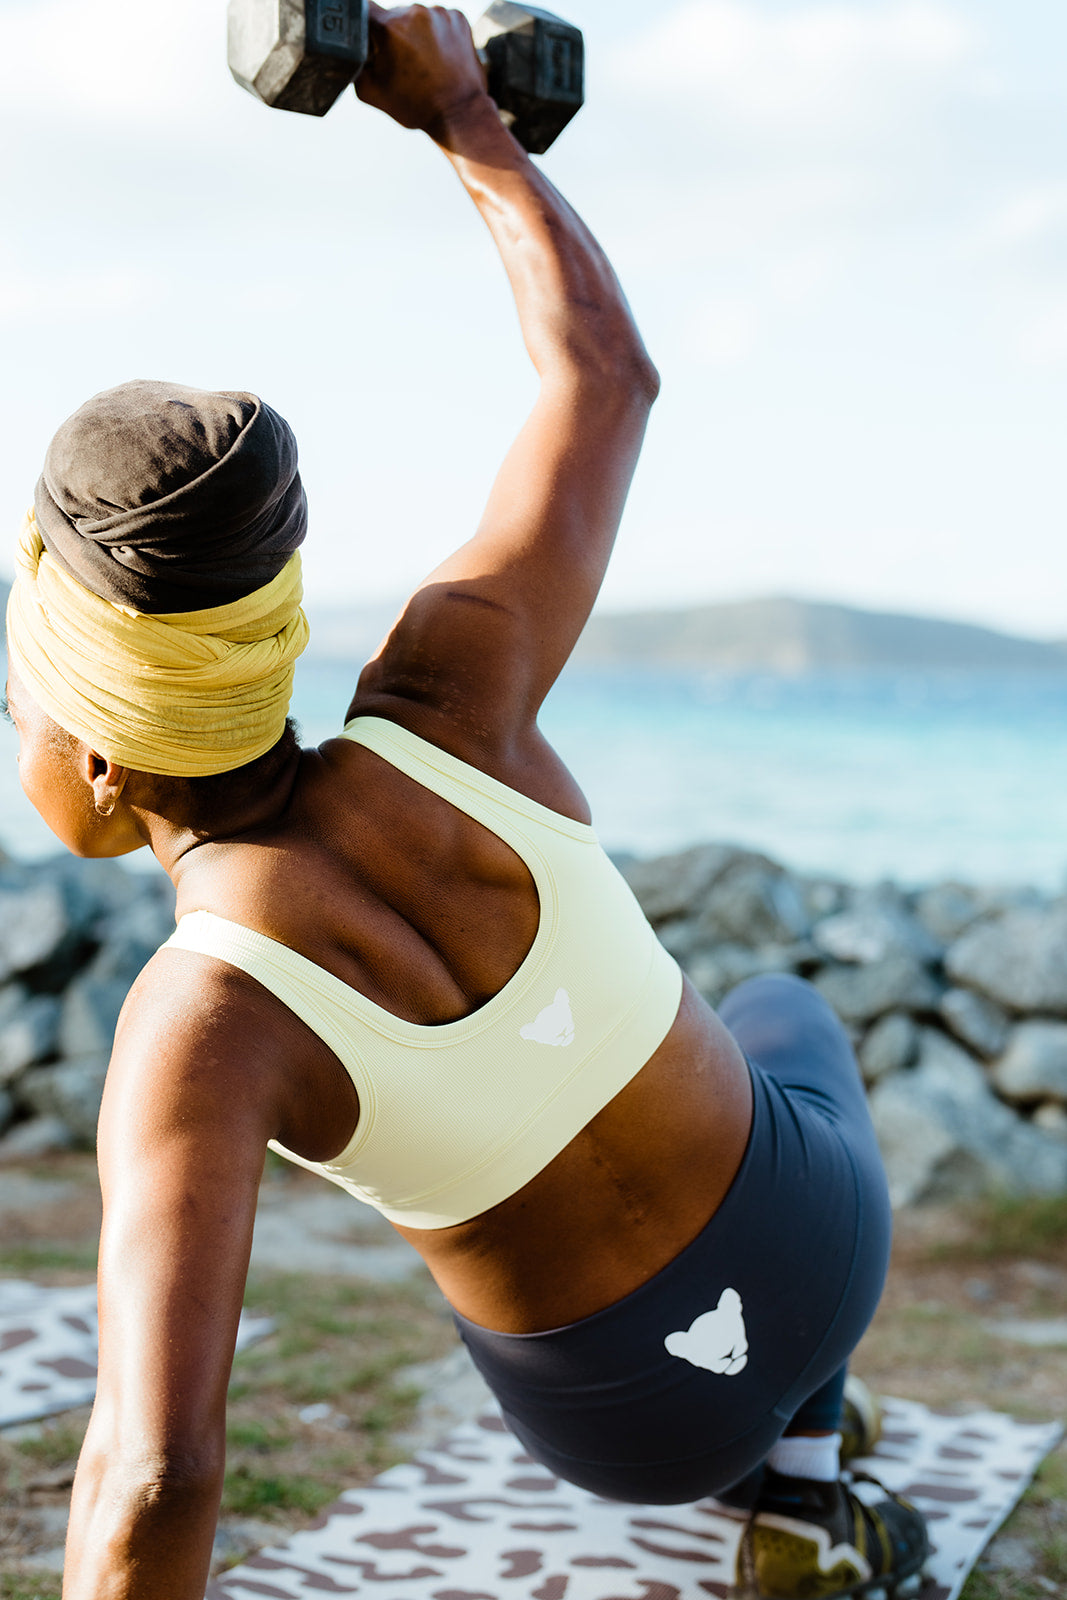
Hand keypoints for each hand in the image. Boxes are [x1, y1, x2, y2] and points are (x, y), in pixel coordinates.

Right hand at [357, 4, 490, 133]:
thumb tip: (351, 52)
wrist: (459, 113)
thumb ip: (354, 66)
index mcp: (389, 28)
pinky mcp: (458, 17)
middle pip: (392, 15)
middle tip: (401, 63)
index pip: (363, 9)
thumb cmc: (416, 106)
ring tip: (424, 63)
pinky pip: (439, 20)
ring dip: (416, 34)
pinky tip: (439, 57)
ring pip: (417, 18)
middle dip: (392, 35)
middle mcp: (414, 13)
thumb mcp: (371, 92)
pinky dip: (437, 35)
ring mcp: (439, 13)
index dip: (363, 25)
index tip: (369, 40)